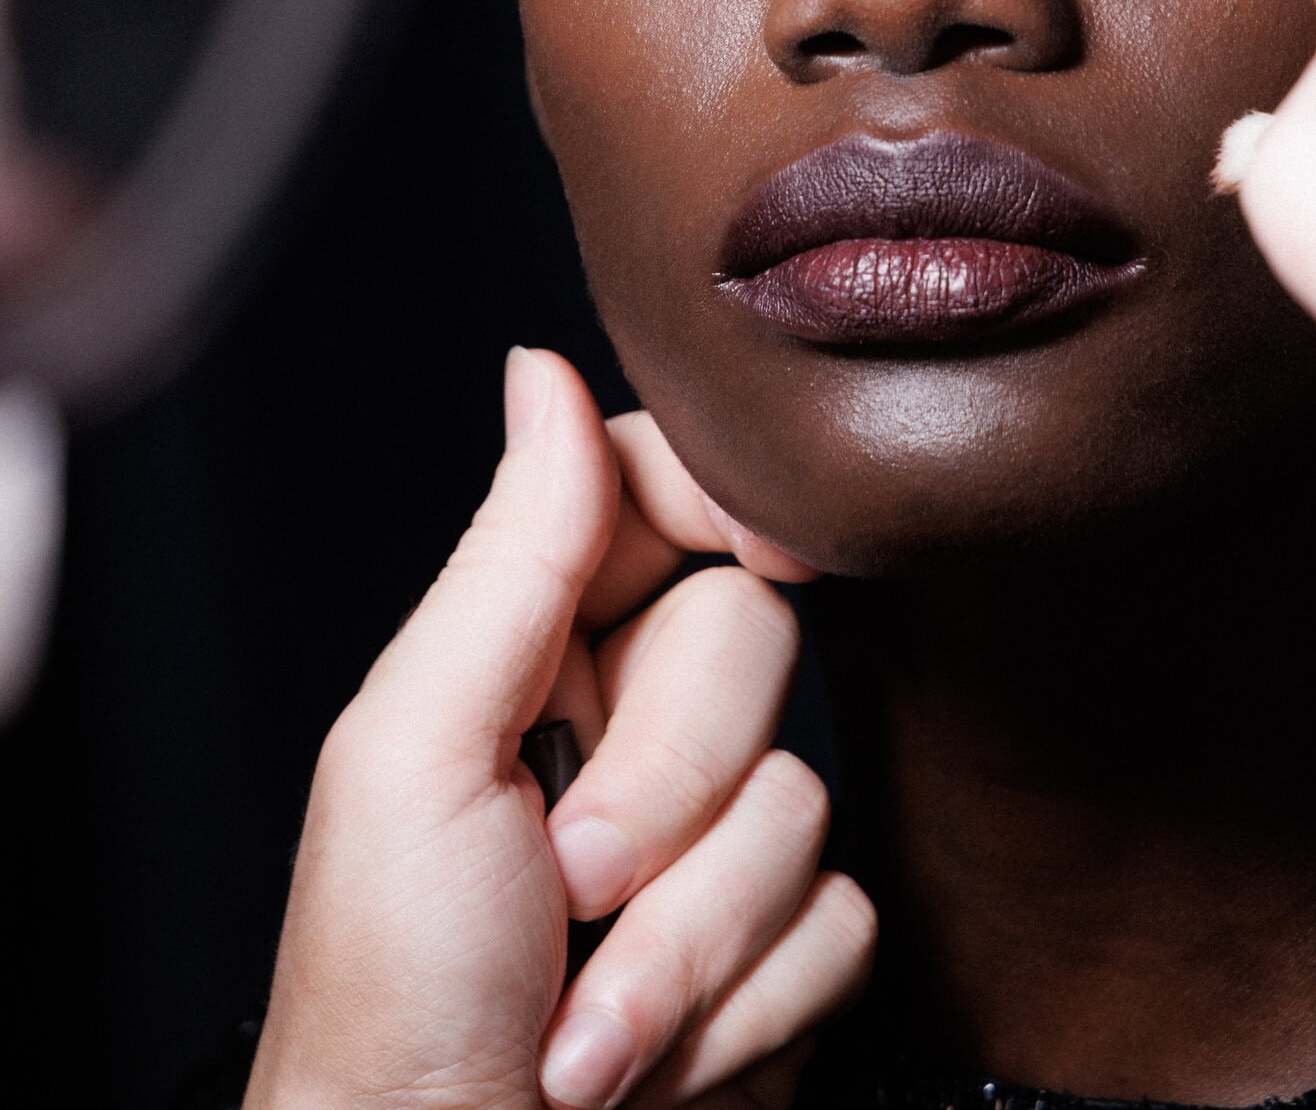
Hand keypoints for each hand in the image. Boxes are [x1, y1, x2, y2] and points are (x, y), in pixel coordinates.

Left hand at [244, 349, 873, 1109]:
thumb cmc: (385, 1000)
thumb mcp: (417, 752)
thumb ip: (512, 557)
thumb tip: (544, 363)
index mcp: (527, 649)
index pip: (662, 490)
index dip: (730, 499)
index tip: (768, 549)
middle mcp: (627, 726)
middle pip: (753, 636)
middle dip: (668, 783)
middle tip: (566, 880)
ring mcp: (709, 847)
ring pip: (807, 797)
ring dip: (688, 943)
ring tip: (577, 1034)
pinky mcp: (776, 960)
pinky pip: (844, 922)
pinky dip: (742, 1013)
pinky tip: (651, 1073)